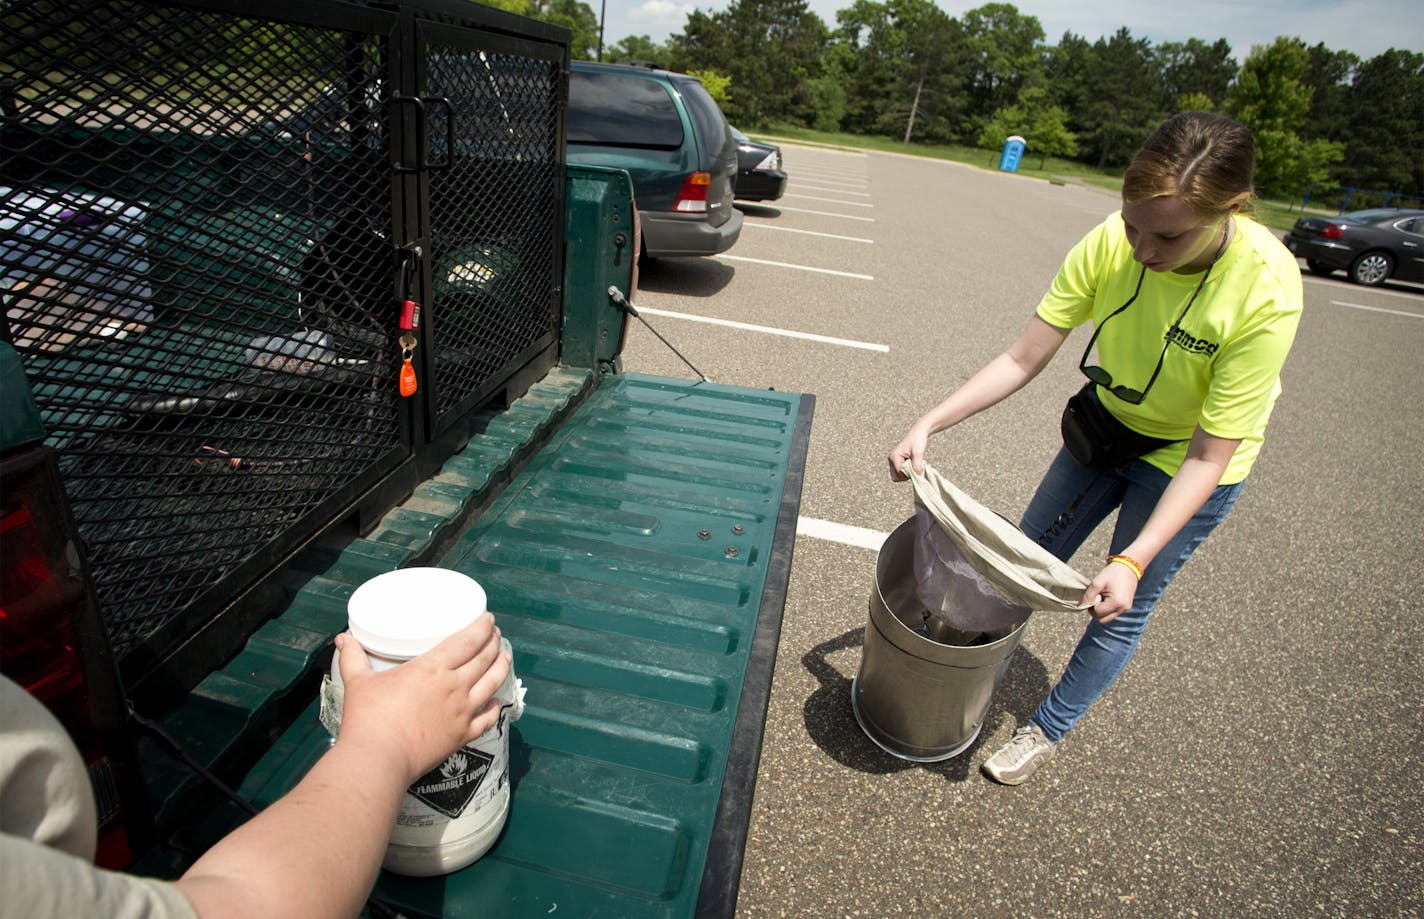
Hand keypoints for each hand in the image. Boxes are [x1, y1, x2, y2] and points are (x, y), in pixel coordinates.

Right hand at [334, 614, 511, 783]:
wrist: (380, 759)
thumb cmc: (368, 718)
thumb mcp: (358, 682)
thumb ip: (353, 658)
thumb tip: (342, 638)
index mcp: (432, 667)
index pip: (467, 640)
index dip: (481, 627)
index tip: (488, 618)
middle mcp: (454, 686)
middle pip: (484, 658)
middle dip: (493, 642)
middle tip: (495, 634)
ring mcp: (462, 712)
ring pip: (492, 683)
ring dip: (502, 667)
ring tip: (505, 656)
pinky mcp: (463, 735)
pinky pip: (488, 718)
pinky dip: (496, 707)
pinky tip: (497, 701)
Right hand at [888, 428, 927, 481]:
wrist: (918, 432)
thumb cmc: (917, 440)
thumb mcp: (918, 453)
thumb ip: (916, 465)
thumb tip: (917, 476)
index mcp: (894, 457)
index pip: (899, 475)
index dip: (908, 475)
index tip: (917, 469)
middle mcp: (891, 460)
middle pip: (896, 477)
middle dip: (906, 476)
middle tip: (915, 468)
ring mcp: (893, 461)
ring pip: (898, 475)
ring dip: (907, 474)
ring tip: (914, 465)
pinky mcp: (897, 461)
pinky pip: (901, 471)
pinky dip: (908, 471)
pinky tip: (913, 464)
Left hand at [1080, 562, 1138, 622]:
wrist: (1128, 566)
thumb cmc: (1112, 573)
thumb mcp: (1097, 583)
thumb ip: (1088, 596)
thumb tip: (1080, 606)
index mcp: (1116, 603)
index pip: (1097, 614)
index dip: (1091, 607)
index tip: (1092, 595)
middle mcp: (1123, 609)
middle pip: (1103, 620)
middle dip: (1096, 611)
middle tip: (1095, 598)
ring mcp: (1126, 609)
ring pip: (1108, 618)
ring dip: (1102, 611)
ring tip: (1102, 596)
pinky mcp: (1126, 607)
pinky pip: (1113, 613)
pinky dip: (1107, 609)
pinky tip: (1107, 597)